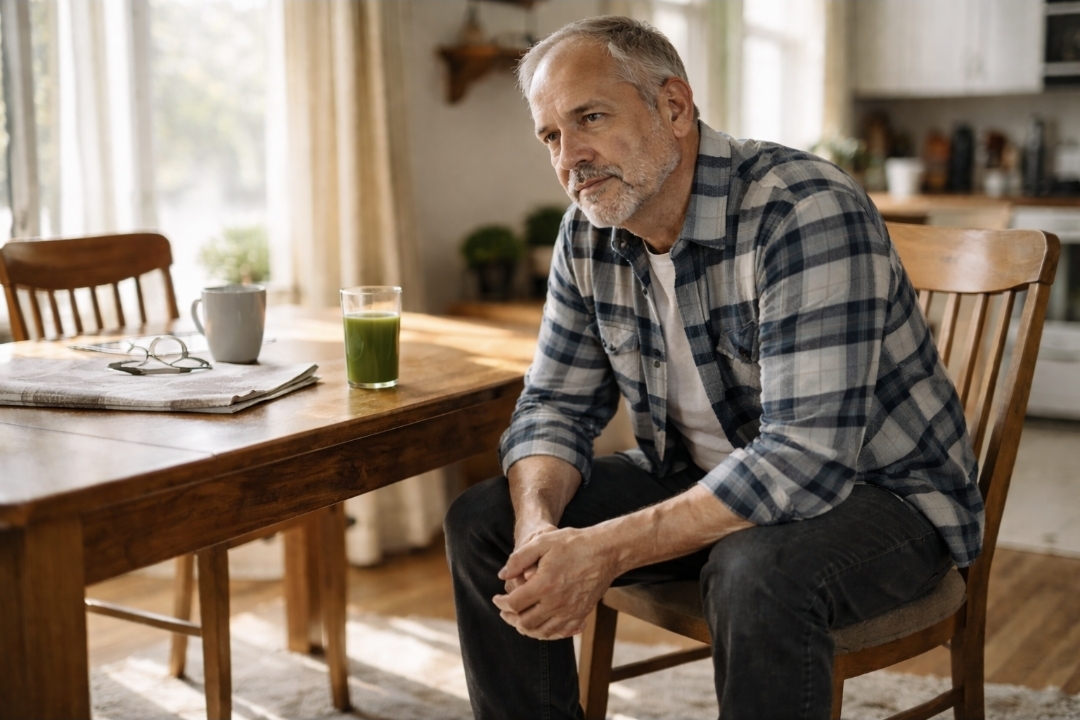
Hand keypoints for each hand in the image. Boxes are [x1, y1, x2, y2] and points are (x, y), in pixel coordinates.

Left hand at [492, 526, 616, 639]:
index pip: (514, 604)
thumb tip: (502, 575)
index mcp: (544, 585)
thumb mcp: (542, 542)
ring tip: (518, 620)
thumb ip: (519, 559)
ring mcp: (570, 612)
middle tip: (504, 611)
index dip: (501, 603)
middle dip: (510, 618)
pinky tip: (541, 625)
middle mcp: (557, 603)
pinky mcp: (581, 614)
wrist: (606, 551)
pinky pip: (560, 633)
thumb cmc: (573, 543)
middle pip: (525, 623)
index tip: (496, 598)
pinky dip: (547, 632)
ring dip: (526, 628)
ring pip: (542, 632)